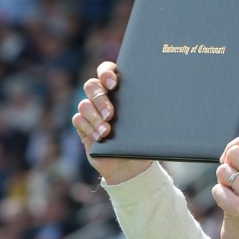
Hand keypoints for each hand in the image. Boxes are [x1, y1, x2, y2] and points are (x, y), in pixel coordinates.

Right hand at [71, 61, 152, 183]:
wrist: (132, 168)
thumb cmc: (143, 143)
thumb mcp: (149, 127)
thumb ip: (148, 113)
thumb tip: (161, 103)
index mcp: (120, 91)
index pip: (107, 71)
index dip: (106, 72)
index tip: (114, 83)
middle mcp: (103, 98)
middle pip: (92, 85)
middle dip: (100, 98)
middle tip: (111, 113)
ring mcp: (91, 112)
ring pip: (84, 104)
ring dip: (95, 117)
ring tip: (107, 131)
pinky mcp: (83, 127)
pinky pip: (78, 120)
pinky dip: (89, 128)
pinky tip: (100, 137)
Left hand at [214, 132, 238, 238]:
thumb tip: (232, 149)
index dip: (235, 146)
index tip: (231, 159)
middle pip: (233, 152)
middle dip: (225, 165)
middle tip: (231, 183)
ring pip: (222, 171)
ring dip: (221, 184)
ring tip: (233, 198)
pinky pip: (217, 190)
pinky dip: (219, 198)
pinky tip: (229, 208)